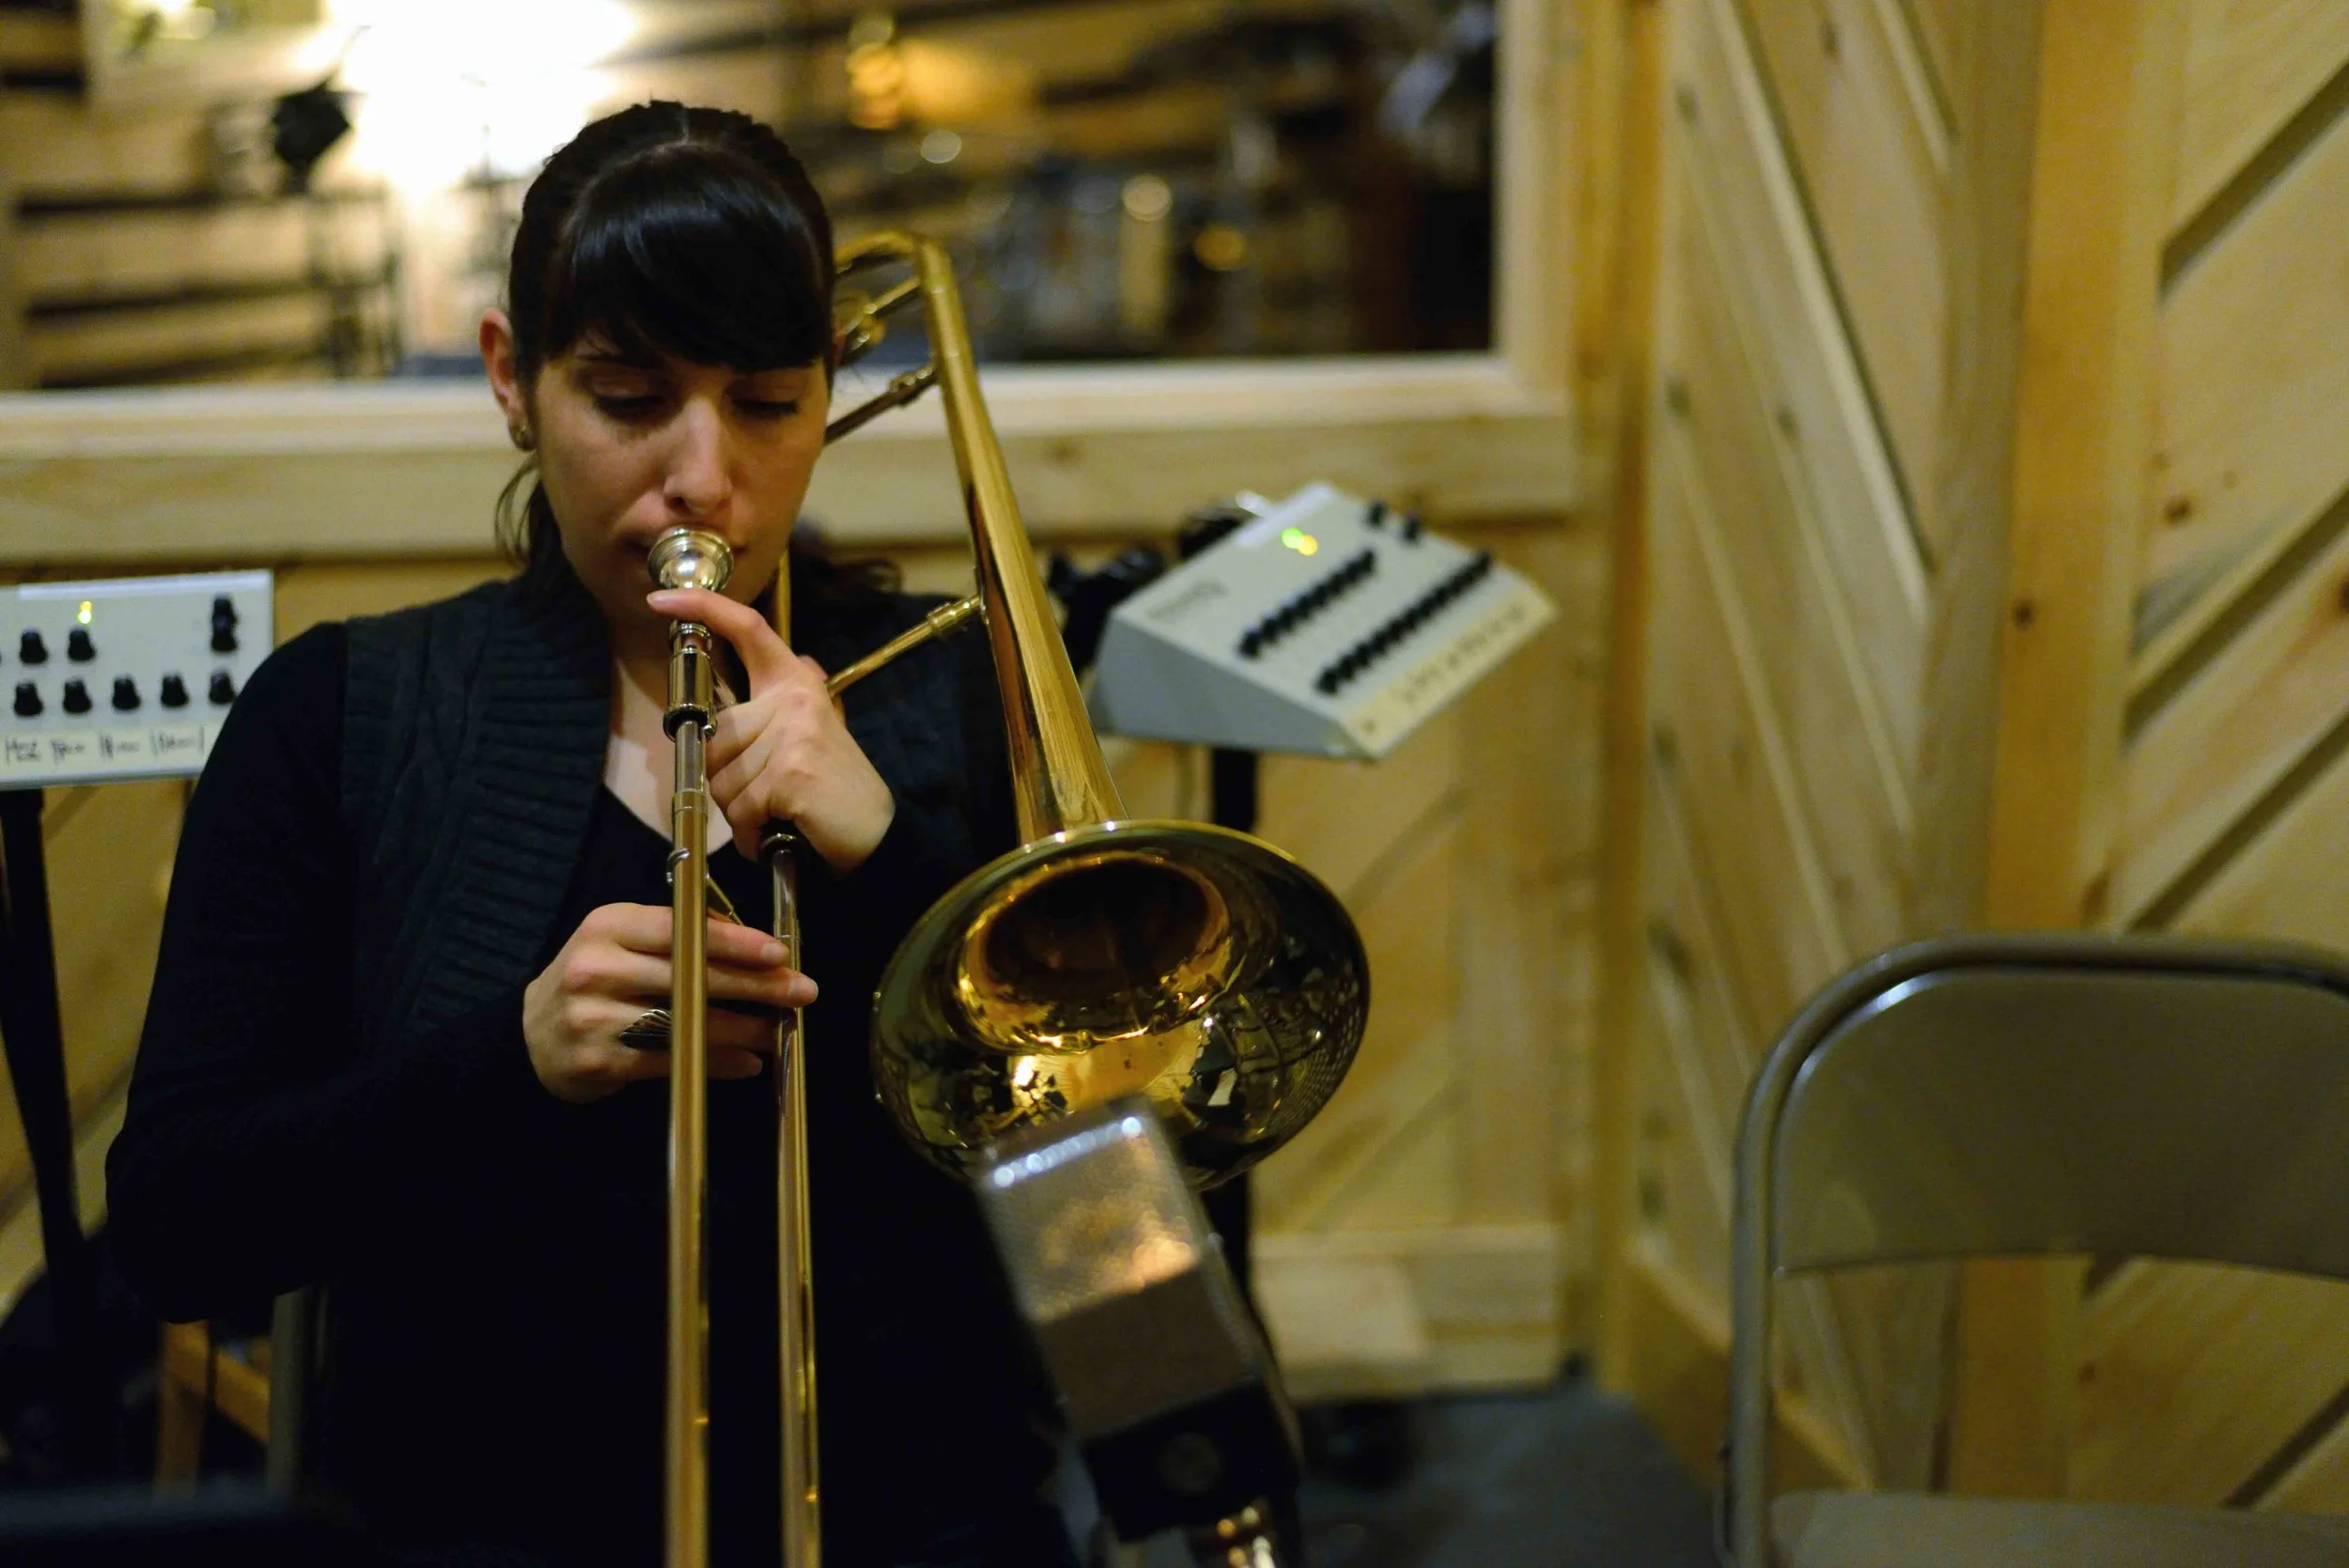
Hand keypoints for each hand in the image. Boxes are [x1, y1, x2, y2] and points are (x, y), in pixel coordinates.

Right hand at [521, 902, 816, 1103]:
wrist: (531, 1036)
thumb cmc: (592, 980)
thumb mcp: (620, 941)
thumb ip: (676, 933)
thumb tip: (745, 937)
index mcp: (608, 926)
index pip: (682, 929)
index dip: (735, 941)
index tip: (777, 953)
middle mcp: (598, 967)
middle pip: (691, 974)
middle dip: (755, 984)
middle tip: (799, 990)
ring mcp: (595, 1016)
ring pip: (686, 1021)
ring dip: (743, 1028)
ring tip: (777, 1030)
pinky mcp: (601, 1059)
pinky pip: (672, 1060)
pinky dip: (716, 1062)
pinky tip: (745, 1062)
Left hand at [646, 586, 895, 870]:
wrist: (878, 835)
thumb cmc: (837, 790)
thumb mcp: (820, 733)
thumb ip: (792, 704)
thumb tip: (802, 660)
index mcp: (795, 685)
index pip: (748, 629)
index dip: (704, 607)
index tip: (661, 598)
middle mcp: (793, 700)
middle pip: (713, 734)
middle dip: (724, 778)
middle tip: (764, 797)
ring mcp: (792, 734)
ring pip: (720, 779)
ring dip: (739, 811)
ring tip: (777, 815)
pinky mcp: (789, 771)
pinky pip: (739, 808)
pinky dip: (751, 832)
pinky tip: (778, 831)